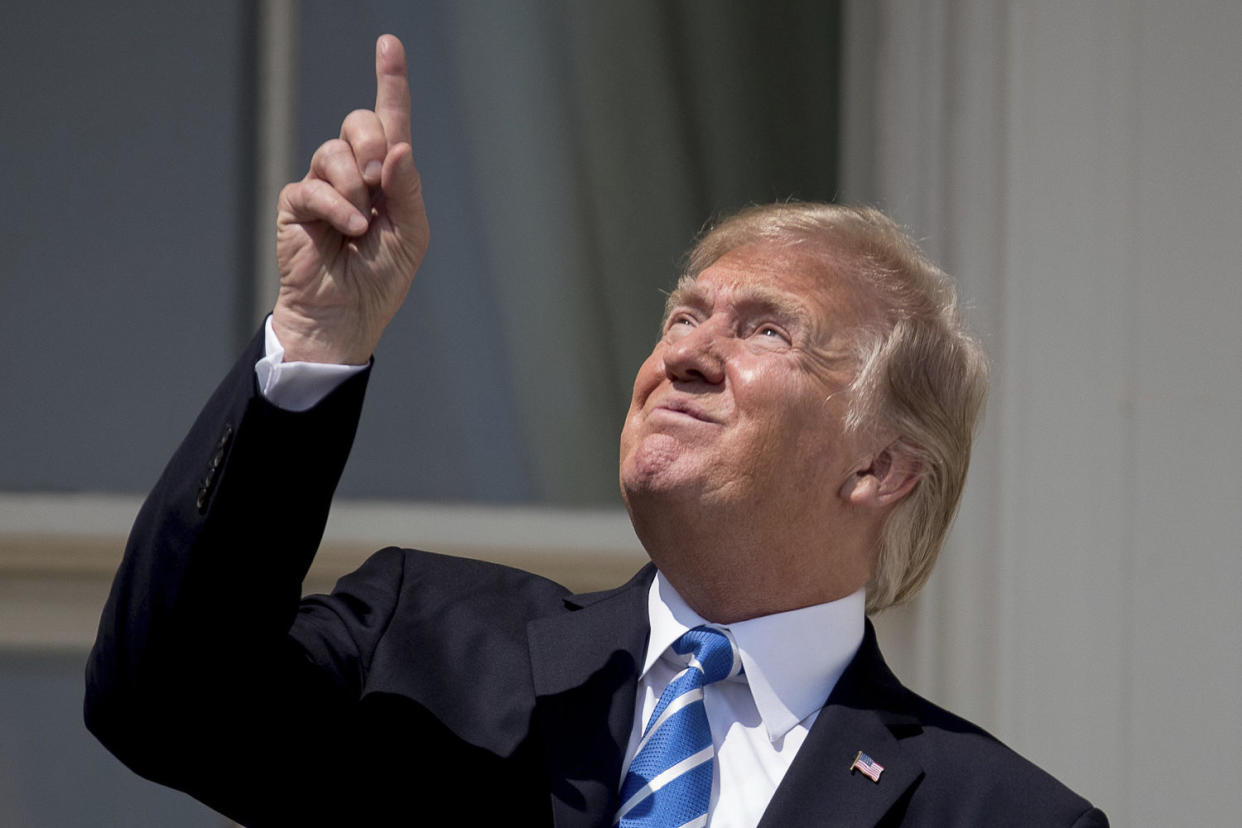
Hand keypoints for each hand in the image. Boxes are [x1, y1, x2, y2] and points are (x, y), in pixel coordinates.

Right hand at [272, 34, 428, 363]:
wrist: (347, 317)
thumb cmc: (380, 279)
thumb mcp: (411, 234)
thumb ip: (408, 189)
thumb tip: (396, 148)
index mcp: (388, 177)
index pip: (390, 121)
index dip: (390, 81)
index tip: (389, 43)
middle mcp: (355, 174)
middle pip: (359, 123)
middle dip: (371, 141)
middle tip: (379, 176)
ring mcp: (323, 186)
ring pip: (334, 152)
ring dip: (356, 187)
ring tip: (362, 225)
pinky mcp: (297, 205)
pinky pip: (314, 186)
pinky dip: (337, 207)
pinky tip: (349, 230)